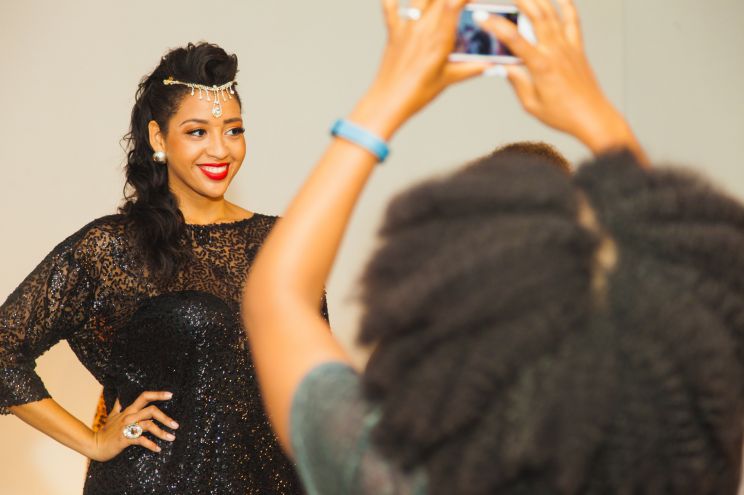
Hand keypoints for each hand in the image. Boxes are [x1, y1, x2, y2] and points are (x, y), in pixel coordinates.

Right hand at [87, 391, 178, 461]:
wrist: (94, 445)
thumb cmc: (106, 431)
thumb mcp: (112, 415)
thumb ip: (118, 405)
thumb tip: (120, 396)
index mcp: (129, 410)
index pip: (144, 396)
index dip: (158, 394)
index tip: (170, 395)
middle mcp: (129, 416)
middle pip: (151, 411)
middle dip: (166, 417)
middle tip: (176, 425)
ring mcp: (127, 427)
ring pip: (149, 425)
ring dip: (162, 432)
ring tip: (171, 438)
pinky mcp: (124, 439)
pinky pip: (141, 440)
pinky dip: (151, 445)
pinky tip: (158, 449)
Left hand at [353, 0, 491, 137]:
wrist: (388, 101)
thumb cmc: (417, 93)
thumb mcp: (449, 78)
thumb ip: (472, 67)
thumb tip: (492, 64)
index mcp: (440, 38)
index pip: (455, 3)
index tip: (472, 0)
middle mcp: (423, 27)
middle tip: (461, 3)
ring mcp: (406, 27)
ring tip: (438, 3)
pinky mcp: (393, 32)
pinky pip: (390, 7)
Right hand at [483, 0, 641, 156]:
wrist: (592, 117)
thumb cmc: (563, 115)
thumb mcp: (531, 103)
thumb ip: (517, 81)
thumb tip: (504, 65)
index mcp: (541, 66)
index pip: (514, 40)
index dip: (496, 26)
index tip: (483, 17)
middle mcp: (555, 52)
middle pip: (535, 17)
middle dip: (519, 0)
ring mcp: (568, 47)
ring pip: (552, 14)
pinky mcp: (577, 48)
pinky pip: (572, 21)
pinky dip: (567, 6)